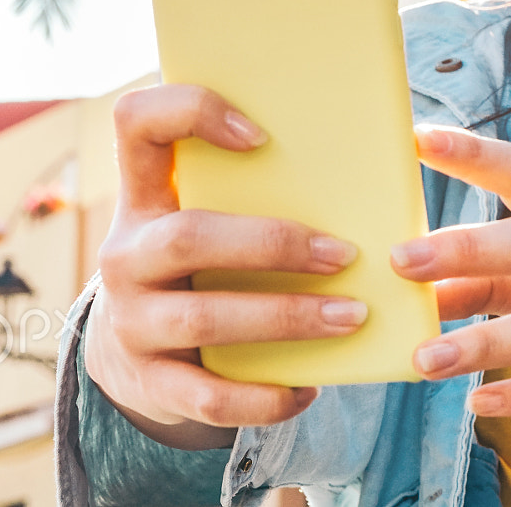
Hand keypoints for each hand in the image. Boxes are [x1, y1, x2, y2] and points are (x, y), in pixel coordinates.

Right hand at [85, 85, 367, 445]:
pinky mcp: (148, 382)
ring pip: (202, 317)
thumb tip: (384, 153)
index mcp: (145, 196)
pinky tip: (307, 391)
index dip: (190, 114)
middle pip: (187, 236)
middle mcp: (126, 253)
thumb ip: (253, 188)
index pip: (138, 123)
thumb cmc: (203, 262)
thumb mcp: (206, 217)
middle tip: (345, 254)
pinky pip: (206, 396)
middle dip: (274, 244)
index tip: (261, 136)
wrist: (135, 352)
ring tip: (352, 317)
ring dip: (285, 318)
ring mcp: (130, 321)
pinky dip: (263, 397)